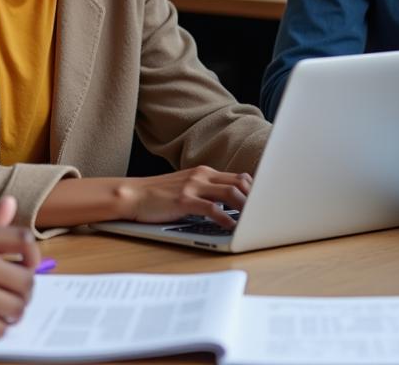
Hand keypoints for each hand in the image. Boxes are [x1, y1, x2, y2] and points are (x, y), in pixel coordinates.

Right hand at [118, 166, 251, 228]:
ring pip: (230, 193)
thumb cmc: (160, 195)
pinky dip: (225, 218)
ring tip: (253, 221)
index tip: (264, 204)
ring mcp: (193, 186)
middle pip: (239, 182)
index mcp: (204, 172)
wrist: (134, 195)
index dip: (254, 191)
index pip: (238, 177)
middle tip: (264, 215)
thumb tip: (230, 203)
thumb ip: (206, 190)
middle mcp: (201, 175)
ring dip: (245, 208)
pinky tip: (231, 227)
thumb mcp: (186, 186)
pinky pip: (212, 208)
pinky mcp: (184, 200)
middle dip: (255, 199)